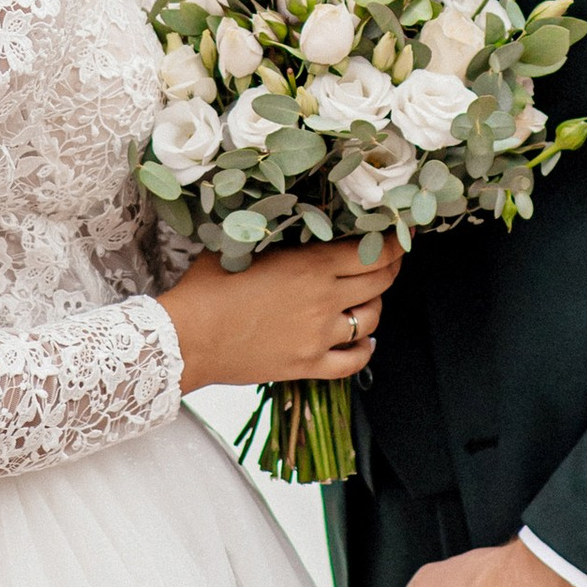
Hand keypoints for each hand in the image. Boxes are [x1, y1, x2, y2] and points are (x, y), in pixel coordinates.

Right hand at [163, 234, 402, 395]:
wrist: (187, 338)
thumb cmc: (206, 287)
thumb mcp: (243, 245)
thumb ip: (279, 235)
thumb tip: (296, 219)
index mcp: (311, 266)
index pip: (373, 253)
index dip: (394, 242)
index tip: (399, 234)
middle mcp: (324, 301)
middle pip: (380, 283)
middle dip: (391, 267)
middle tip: (390, 259)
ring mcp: (319, 337)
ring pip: (371, 319)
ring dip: (375, 305)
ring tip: (367, 297)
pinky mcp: (308, 366)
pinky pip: (354, 361)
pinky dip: (365, 349)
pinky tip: (364, 340)